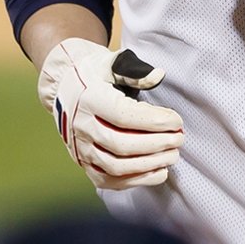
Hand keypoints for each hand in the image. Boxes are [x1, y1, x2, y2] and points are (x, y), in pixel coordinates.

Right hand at [38, 39, 183, 190]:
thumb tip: (158, 75)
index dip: (154, 121)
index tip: (177, 121)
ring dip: (150, 164)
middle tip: (179, 138)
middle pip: (121, 145)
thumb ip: (135, 70)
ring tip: (173, 155)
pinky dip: (136, 180)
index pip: (123, 116)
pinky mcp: (84, 165)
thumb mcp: (112, 63)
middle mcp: (82, 128)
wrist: (65, 88)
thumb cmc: (94, 74)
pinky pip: (110, 181)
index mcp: (89, 100)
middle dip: (156, 145)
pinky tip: (159, 171)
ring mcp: (81, 149)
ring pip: (116, 167)